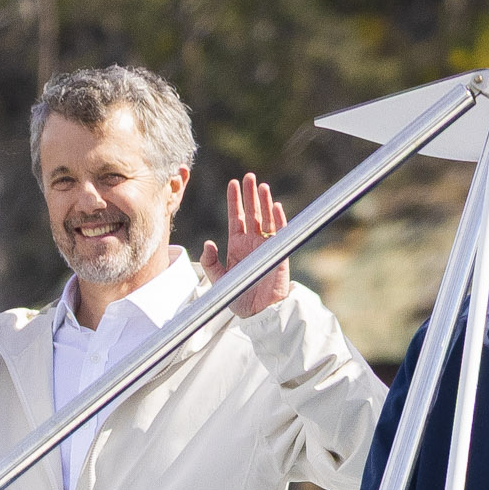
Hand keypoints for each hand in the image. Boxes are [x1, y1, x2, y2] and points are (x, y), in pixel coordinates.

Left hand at [207, 169, 290, 316]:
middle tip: (248, 176)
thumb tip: (208, 244)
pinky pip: (280, 233)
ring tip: (262, 186)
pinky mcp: (279, 254)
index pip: (236, 218)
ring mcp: (266, 247)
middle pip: (251, 213)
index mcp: (237, 245)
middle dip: (249, 195)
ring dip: (264, 203)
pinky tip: (276, 206)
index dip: (234, 201)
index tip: (232, 183)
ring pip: (266, 219)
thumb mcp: (218, 280)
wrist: (257, 313)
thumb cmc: (238, 296)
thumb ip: (211, 262)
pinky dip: (279, 220)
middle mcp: (252, 242)